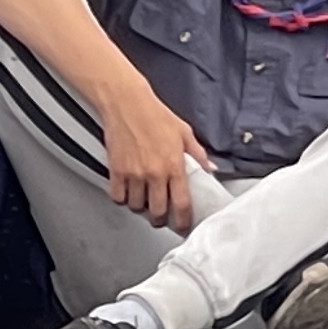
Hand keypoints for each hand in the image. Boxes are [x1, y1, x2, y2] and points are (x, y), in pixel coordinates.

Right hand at [102, 85, 209, 231]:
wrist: (126, 103)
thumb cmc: (154, 114)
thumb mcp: (184, 132)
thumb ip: (198, 154)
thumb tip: (210, 168)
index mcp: (174, 165)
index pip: (182, 204)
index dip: (183, 221)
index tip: (182, 225)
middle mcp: (154, 173)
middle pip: (158, 211)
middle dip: (160, 219)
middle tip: (160, 216)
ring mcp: (134, 174)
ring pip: (137, 206)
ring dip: (140, 208)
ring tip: (143, 201)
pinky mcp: (117, 171)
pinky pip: (118, 197)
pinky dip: (122, 199)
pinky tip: (127, 192)